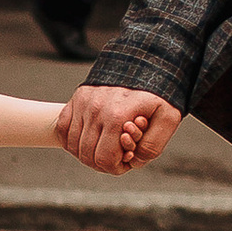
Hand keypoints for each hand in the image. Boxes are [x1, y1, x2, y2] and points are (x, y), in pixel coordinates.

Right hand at [59, 84, 181, 172]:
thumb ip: (153, 145)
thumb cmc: (158, 92)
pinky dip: (73, 140)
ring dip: (88, 152)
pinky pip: (63, 129)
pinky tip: (89, 139)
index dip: (116, 168)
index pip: (104, 160)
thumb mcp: (168, 118)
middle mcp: (96, 109)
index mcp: (117, 117)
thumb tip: (133, 161)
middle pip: (87, 156)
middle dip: (103, 162)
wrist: (146, 62)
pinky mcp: (77, 98)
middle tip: (118, 154)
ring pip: (73, 145)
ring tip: (106, 145)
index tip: (126, 160)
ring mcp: (83, 102)